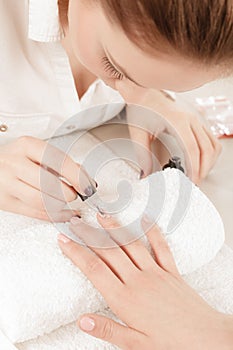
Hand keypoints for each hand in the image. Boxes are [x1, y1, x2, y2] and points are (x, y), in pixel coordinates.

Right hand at [0, 136, 95, 220]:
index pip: (58, 161)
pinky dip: (55, 215)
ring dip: (60, 204)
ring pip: (42, 201)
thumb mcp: (36, 153)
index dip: (77, 176)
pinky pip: (35, 213)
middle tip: (75, 194)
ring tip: (65, 201)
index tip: (87, 185)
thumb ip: (61, 164)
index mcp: (26, 146)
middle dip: (69, 192)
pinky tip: (64, 213)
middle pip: (50, 183)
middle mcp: (14, 163)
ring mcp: (7, 184)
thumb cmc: (15, 159)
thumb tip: (86, 180)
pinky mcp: (6, 202)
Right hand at [58, 215, 232, 349]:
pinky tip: (145, 218)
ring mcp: (155, 272)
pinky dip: (153, 231)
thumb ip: (108, 329)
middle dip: (89, 235)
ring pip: (131, 244)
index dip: (76, 253)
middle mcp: (138, 280)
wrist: (205, 336)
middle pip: (108, 252)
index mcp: (125, 298)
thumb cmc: (170, 342)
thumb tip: (82, 320)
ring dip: (114, 228)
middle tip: (75, 222)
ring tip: (101, 215)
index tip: (63, 240)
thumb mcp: (135, 343)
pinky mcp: (171, 270)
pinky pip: (161, 246)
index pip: (94, 270)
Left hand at [116, 79, 221, 183]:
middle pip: (207, 149)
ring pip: (213, 144)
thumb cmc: (142, 108)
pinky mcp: (197, 121)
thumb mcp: (138, 132)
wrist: (144, 92)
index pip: (192, 149)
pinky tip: (202, 162)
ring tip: (198, 174)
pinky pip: (212, 139)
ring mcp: (196, 119)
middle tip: (194, 182)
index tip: (191, 180)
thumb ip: (142, 155)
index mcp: (177, 120)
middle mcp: (191, 119)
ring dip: (209, 162)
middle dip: (203, 169)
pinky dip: (210, 153)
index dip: (194, 167)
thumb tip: (145, 173)